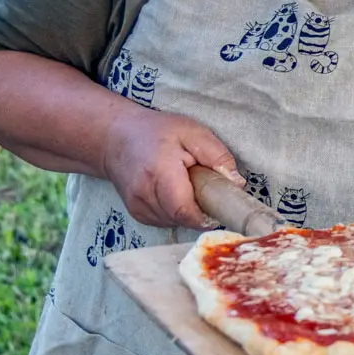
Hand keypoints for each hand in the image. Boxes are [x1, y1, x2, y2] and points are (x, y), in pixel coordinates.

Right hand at [100, 106, 241, 228]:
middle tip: (203, 186)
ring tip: (186, 184)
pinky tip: (174, 191)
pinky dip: (176, 211)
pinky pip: (166, 221)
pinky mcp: (137, 214)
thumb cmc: (156, 132)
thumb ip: (217, 156)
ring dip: (188, 209)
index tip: (219, 203)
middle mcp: (144, 194)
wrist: (116, 138)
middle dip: (200, 208)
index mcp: (159, 172)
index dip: (206, 214)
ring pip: (175, 222)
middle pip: (182, 219)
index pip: (185, 210)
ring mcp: (138, 207)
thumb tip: (236, 183)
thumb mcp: (192, 132)